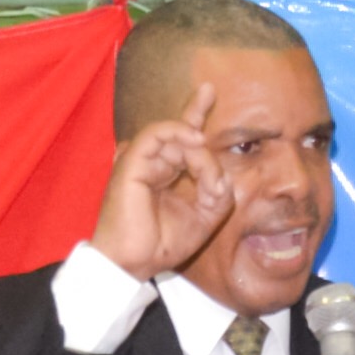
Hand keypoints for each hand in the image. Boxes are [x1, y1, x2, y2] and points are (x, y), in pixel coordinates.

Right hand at [90, 78, 236, 279]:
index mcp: (163, 173)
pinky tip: (196, 142)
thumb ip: (217, 195)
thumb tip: (223, 176)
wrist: (134, 262)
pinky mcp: (131, 163)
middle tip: (211, 94)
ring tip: (208, 171)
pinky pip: (156, 136)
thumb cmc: (162, 244)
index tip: (210, 92)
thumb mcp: (203, 219)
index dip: (195, 115)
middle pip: (176, 129)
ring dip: (199, 152)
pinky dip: (178, 135)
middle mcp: (149, 163)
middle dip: (197, 115)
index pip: (180, 139)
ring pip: (174, 137)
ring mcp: (138, 162)